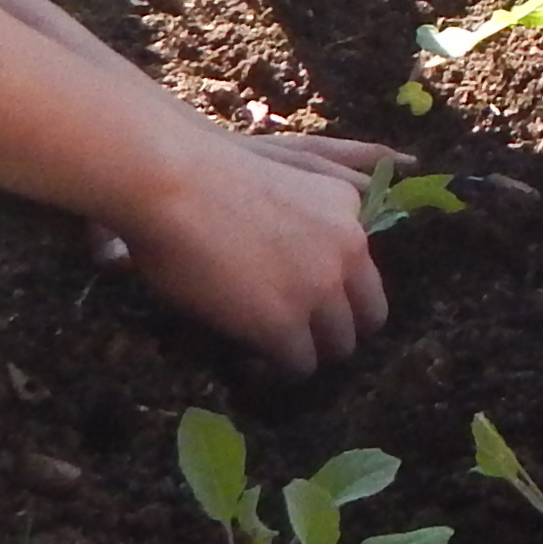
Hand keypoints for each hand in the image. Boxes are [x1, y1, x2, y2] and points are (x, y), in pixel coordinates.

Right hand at [98, 122, 390, 371]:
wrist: (172, 183)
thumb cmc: (206, 174)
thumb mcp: (286, 180)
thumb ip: (310, 218)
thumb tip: (306, 255)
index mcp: (349, 208)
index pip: (366, 268)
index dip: (340, 290)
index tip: (311, 299)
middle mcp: (348, 249)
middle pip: (370, 314)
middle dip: (338, 327)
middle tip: (303, 334)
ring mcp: (320, 289)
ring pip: (338, 345)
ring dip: (311, 350)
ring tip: (278, 351)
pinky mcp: (285, 324)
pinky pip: (299, 365)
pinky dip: (280, 370)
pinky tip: (258, 362)